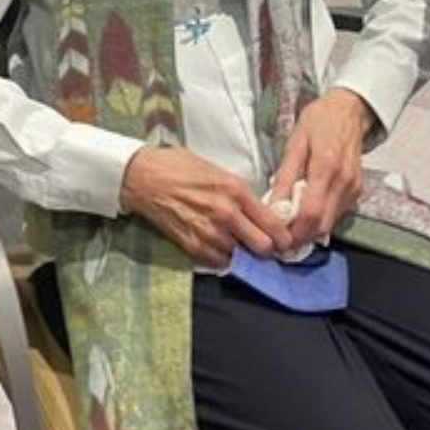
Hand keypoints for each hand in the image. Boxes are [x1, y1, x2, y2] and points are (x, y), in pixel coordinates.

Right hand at [119, 146, 292, 266]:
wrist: (144, 176)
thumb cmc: (180, 167)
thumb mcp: (219, 171)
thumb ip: (241, 194)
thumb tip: (259, 212)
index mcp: (236, 190)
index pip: (272, 223)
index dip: (283, 236)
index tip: (285, 241)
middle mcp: (226, 213)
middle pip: (262, 247)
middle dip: (266, 249)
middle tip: (263, 246)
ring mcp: (208, 232)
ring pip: (239, 256)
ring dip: (240, 253)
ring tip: (235, 244)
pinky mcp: (191, 244)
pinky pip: (216, 263)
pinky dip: (220, 259)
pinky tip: (218, 248)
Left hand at [269, 88, 372, 242]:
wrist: (349, 110)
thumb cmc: (319, 121)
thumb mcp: (295, 143)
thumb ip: (285, 176)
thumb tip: (272, 207)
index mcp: (326, 166)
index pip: (311, 212)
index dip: (293, 230)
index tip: (276, 237)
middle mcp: (344, 181)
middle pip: (322, 225)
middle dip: (299, 237)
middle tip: (278, 238)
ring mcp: (353, 188)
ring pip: (330, 224)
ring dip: (308, 231)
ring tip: (288, 226)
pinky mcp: (357, 191)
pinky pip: (336, 215)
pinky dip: (319, 220)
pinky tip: (304, 213)